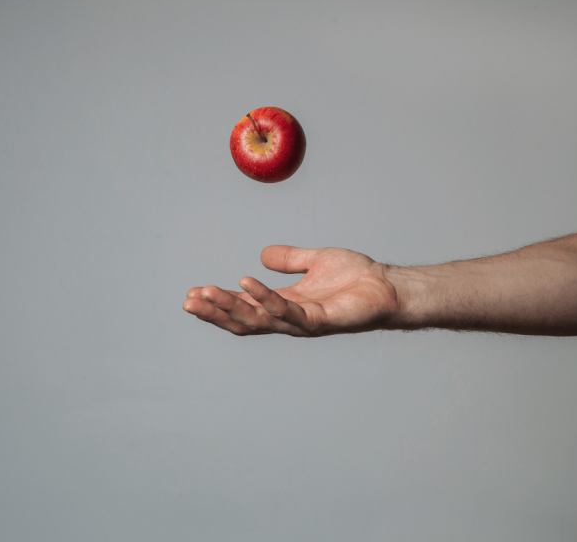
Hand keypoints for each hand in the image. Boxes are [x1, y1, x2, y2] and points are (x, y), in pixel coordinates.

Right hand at [183, 246, 401, 336]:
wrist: (388, 286)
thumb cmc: (356, 277)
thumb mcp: (314, 260)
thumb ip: (289, 259)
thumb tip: (261, 254)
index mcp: (285, 306)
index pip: (244, 309)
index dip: (218, 304)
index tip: (192, 294)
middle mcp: (290, 319)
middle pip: (244, 320)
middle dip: (214, 312)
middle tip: (188, 302)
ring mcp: (304, 323)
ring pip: (258, 320)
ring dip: (230, 308)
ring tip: (205, 294)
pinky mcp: (320, 321)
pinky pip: (287, 311)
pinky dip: (265, 298)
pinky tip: (245, 282)